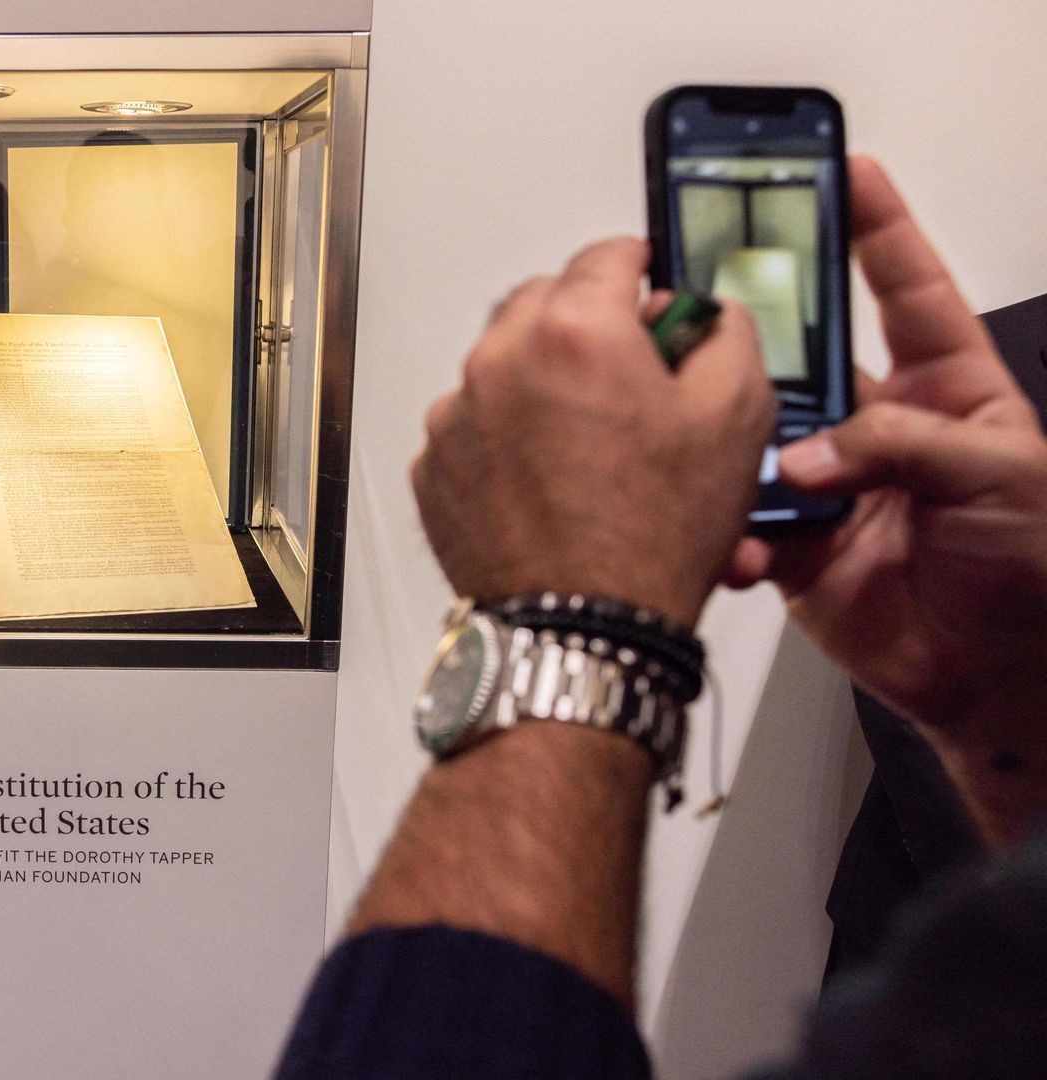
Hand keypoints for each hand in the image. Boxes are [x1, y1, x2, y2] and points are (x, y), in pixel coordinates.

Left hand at [413, 237, 774, 626]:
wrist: (582, 630)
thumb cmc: (652, 536)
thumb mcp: (737, 417)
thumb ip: (727, 335)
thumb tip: (706, 314)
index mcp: (574, 332)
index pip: (608, 256)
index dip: (643, 270)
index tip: (653, 288)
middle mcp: (498, 361)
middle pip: (545, 303)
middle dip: (587, 325)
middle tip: (628, 372)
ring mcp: (455, 416)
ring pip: (503, 365)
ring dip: (542, 381)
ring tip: (589, 440)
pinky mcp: (433, 465)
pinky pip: (473, 425)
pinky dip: (505, 436)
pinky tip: (549, 478)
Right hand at [728, 158, 1046, 846]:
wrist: (999, 680)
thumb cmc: (1035, 574)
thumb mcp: (1002, 475)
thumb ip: (903, 446)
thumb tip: (809, 455)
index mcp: (945, 390)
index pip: (906, 289)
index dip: (876, 229)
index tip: (843, 172)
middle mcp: (881, 429)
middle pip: (809, 358)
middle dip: (763, 333)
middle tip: (715, 305)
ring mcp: (832, 485)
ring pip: (761, 440)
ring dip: (741, 448)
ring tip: (729, 452)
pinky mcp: (795, 545)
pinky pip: (745, 523)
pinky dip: (734, 533)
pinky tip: (743, 540)